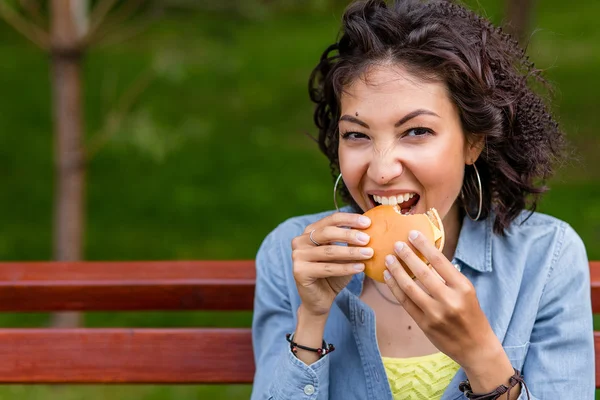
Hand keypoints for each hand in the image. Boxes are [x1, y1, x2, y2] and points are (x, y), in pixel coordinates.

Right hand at [291, 212, 372, 316]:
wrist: (320, 300)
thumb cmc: (333, 274)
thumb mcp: (343, 255)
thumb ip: (350, 243)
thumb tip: (370, 231)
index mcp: (310, 232)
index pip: (331, 220)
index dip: (349, 219)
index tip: (368, 223)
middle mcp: (300, 241)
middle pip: (327, 233)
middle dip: (349, 235)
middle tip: (367, 239)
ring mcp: (298, 256)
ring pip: (329, 251)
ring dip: (351, 252)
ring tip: (369, 254)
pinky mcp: (299, 271)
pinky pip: (327, 268)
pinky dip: (346, 268)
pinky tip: (360, 268)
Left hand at [382, 230, 501, 369]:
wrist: (476, 348)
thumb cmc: (472, 315)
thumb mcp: (467, 292)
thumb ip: (448, 277)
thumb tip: (425, 255)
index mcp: (463, 288)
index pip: (440, 261)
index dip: (424, 246)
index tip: (412, 234)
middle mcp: (449, 300)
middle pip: (422, 273)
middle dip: (407, 256)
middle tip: (396, 244)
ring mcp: (435, 313)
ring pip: (410, 287)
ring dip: (396, 271)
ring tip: (388, 259)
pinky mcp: (424, 324)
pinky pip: (405, 302)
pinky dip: (395, 288)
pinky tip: (388, 277)